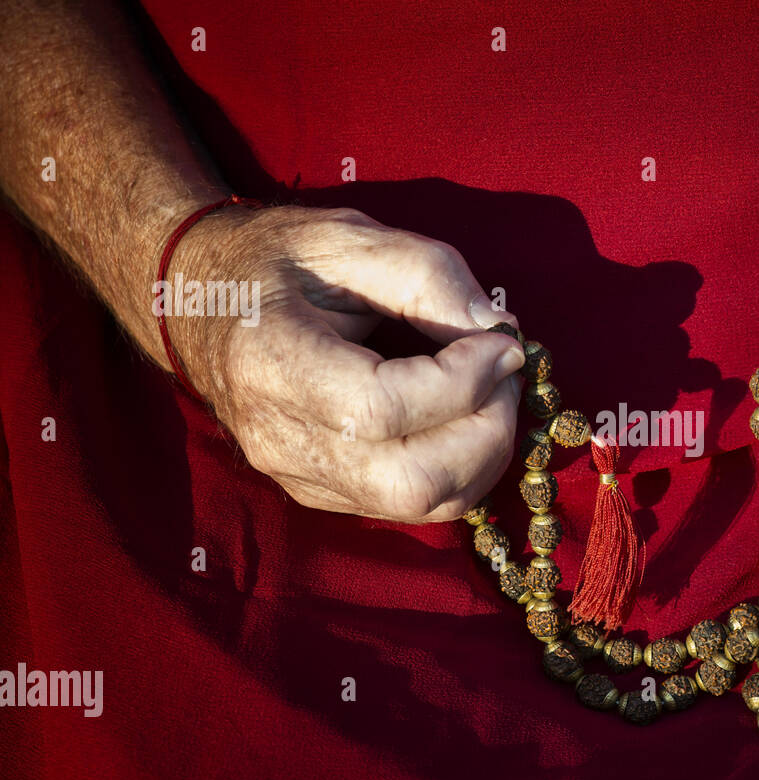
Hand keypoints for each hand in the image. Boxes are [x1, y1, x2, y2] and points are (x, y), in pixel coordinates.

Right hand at [167, 205, 524, 521]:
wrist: (195, 303)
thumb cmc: (273, 261)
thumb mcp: (347, 238)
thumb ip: (428, 276)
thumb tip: (499, 333)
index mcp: (271, 365)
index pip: (384, 408)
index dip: (464, 381)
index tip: (503, 342)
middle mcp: (280, 439)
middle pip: (412, 483)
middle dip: (488, 433)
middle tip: (507, 374)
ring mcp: (299, 477)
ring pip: (422, 505)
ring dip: (484, 455)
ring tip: (493, 392)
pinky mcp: (322, 494)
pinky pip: (412, 505)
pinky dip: (461, 468)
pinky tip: (465, 417)